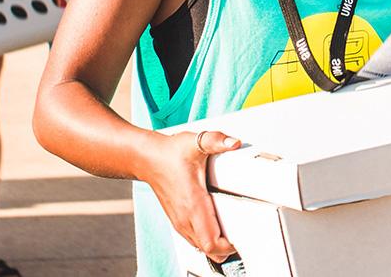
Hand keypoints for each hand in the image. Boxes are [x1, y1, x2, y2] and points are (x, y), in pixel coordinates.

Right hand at [145, 130, 242, 262]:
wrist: (147, 159)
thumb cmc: (171, 152)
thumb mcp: (195, 142)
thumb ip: (216, 140)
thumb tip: (234, 142)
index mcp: (193, 204)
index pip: (211, 242)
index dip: (229, 246)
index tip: (243, 237)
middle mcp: (186, 218)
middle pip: (209, 250)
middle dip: (227, 249)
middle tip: (244, 235)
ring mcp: (180, 221)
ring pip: (201, 247)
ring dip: (218, 246)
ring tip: (234, 233)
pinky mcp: (178, 220)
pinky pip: (195, 240)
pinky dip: (208, 241)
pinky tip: (218, 231)